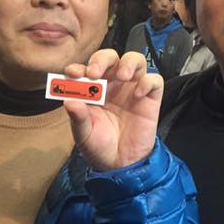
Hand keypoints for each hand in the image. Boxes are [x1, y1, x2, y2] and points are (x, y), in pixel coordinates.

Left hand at [63, 49, 162, 171]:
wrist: (120, 165)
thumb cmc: (99, 146)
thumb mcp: (83, 134)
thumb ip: (77, 117)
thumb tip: (69, 101)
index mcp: (92, 90)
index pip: (86, 69)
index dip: (79, 68)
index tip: (73, 74)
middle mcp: (112, 85)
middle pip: (110, 58)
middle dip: (102, 59)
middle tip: (96, 72)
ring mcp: (132, 89)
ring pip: (136, 61)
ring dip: (128, 63)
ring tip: (122, 76)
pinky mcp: (150, 99)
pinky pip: (155, 81)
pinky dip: (147, 82)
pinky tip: (137, 94)